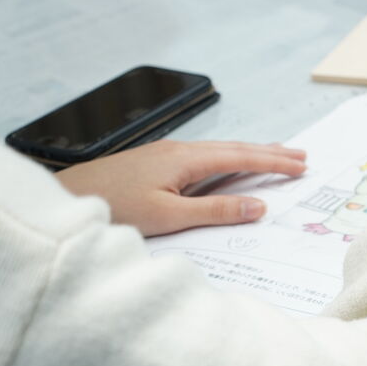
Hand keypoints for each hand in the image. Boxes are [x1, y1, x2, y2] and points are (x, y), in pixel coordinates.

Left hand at [56, 140, 306, 236]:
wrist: (64, 198)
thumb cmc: (112, 207)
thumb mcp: (168, 217)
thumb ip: (215, 211)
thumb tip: (257, 206)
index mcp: (186, 159)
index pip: (242, 157)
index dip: (274, 162)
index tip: (301, 166)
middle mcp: (180, 150)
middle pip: (236, 148)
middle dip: (271, 152)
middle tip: (302, 157)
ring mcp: (167, 153)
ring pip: (221, 149)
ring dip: (252, 153)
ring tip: (277, 155)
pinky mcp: (157, 162)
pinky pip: (206, 155)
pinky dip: (230, 157)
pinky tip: (231, 162)